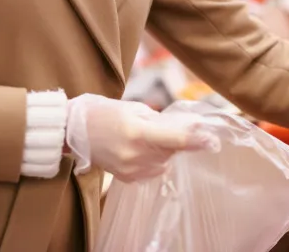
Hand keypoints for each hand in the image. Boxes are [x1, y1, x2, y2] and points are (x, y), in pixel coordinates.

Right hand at [65, 94, 218, 181]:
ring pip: (164, 162)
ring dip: (164, 150)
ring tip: (144, 137)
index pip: (176, 139)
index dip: (197, 141)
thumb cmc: (105, 113)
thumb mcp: (135, 109)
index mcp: (138, 132)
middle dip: (177, 140)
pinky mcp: (127, 178)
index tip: (213, 140)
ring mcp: (130, 170)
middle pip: (172, 151)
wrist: (74, 131)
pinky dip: (153, 159)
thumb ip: (162, 121)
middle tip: (164, 127)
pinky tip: (139, 149)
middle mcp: (135, 155)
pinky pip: (152, 170)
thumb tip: (191, 128)